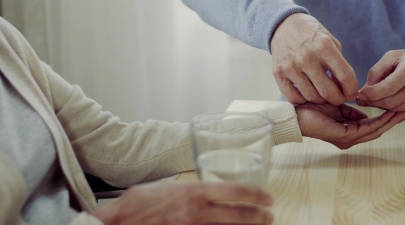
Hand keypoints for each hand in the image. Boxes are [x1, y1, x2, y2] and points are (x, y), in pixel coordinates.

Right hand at [92, 181, 273, 224]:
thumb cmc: (134, 206)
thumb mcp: (160, 186)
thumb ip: (180, 187)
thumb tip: (191, 188)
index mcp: (192, 192)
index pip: (232, 191)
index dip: (254, 194)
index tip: (267, 197)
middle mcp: (196, 211)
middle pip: (238, 215)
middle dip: (259, 217)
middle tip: (270, 216)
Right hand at [270, 13, 357, 104]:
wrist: (283, 25)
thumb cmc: (311, 35)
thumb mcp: (330, 41)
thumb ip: (339, 63)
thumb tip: (346, 89)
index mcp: (324, 46)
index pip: (345, 76)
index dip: (352, 90)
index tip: (352, 93)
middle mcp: (307, 57)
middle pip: (328, 91)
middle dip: (338, 99)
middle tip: (339, 98)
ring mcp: (291, 66)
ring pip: (311, 97)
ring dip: (321, 100)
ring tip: (322, 93)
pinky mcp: (278, 73)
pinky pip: (293, 98)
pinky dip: (303, 100)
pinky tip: (307, 93)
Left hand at [295, 102, 404, 148]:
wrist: (296, 113)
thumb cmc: (311, 107)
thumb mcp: (337, 106)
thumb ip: (350, 110)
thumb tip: (364, 110)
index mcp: (347, 131)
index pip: (371, 126)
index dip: (385, 117)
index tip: (398, 107)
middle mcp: (349, 138)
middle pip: (377, 130)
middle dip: (392, 120)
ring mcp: (348, 139)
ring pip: (375, 130)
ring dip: (389, 121)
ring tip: (403, 111)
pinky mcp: (345, 136)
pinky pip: (366, 129)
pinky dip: (379, 121)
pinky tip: (389, 113)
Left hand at [356, 49, 404, 115]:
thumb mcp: (392, 57)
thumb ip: (376, 73)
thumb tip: (364, 93)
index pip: (388, 88)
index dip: (371, 94)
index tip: (360, 95)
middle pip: (390, 102)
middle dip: (373, 101)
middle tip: (364, 98)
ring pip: (395, 109)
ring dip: (383, 105)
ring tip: (379, 95)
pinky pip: (404, 112)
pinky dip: (395, 107)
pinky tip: (396, 97)